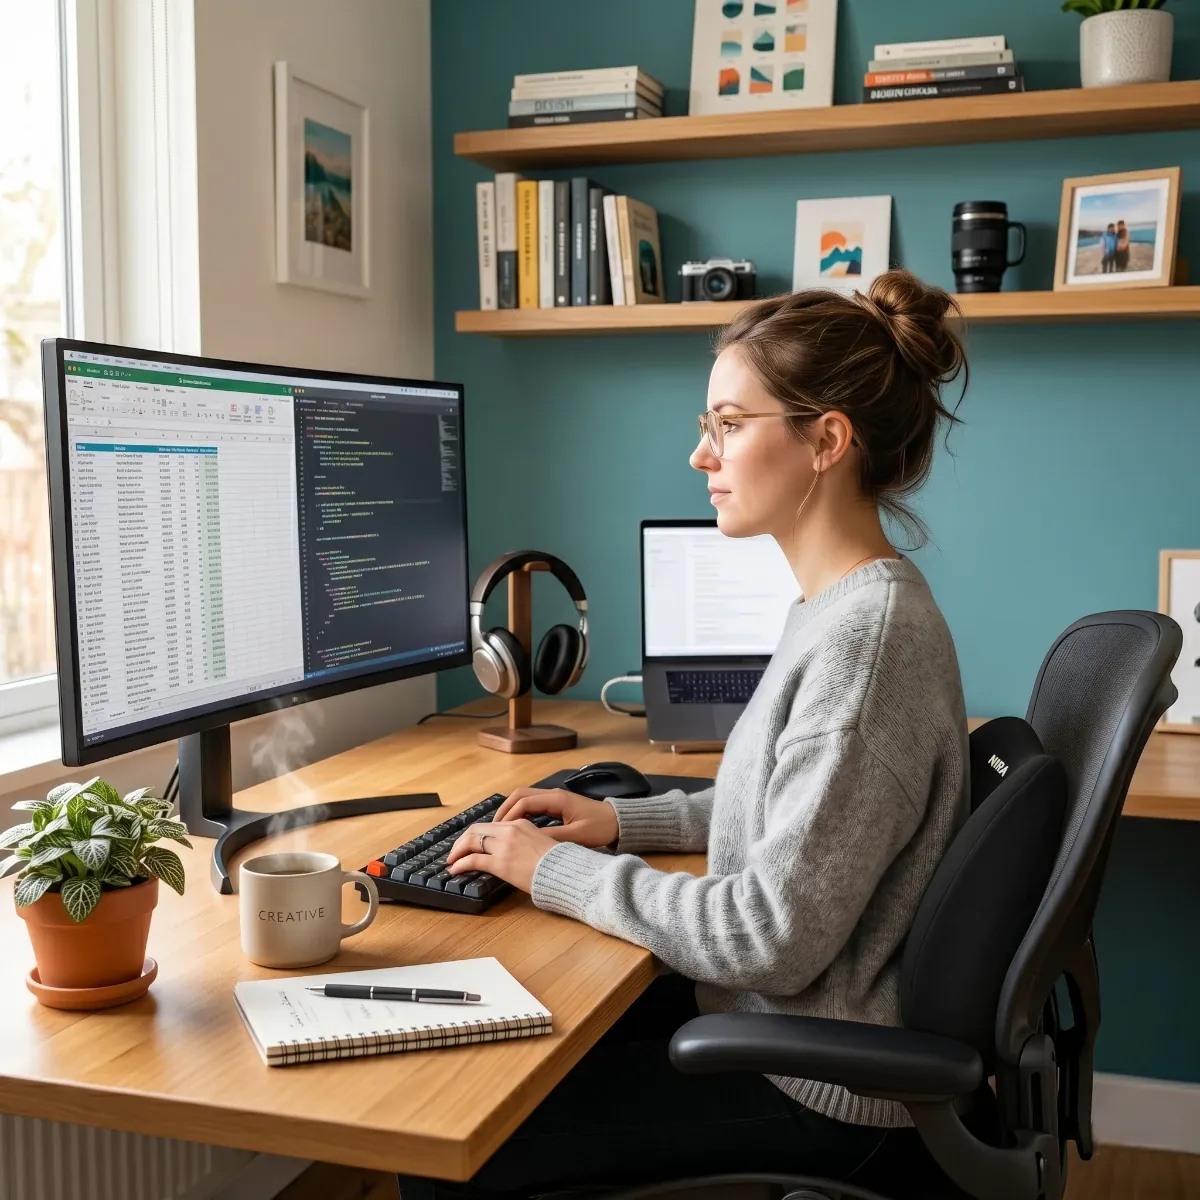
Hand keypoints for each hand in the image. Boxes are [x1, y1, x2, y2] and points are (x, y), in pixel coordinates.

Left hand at [446, 819, 558, 892]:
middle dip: (462, 841)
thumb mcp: (541, 842)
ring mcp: (504, 846)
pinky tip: (455, 869)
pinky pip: (473, 860)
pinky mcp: (500, 863)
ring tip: (452, 860)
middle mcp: (510, 830)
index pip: (491, 825)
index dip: (477, 834)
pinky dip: (460, 863)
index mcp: (521, 824)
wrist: (566, 872)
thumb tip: (514, 851)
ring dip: (458, 850)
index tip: (471, 843)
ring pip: (472, 841)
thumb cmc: (559, 862)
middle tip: (456, 851)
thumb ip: (525, 841)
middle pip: (477, 830)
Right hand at [493, 787, 618, 848]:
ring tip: (500, 828)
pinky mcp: (556, 803)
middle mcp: (552, 794)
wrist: (617, 821)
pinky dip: (520, 812)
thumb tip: (529, 841)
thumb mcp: (576, 836)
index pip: (524, 802)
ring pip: (524, 798)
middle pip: (519, 795)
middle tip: (493, 828)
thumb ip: (553, 837)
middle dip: (504, 809)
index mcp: (556, 799)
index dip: (509, 815)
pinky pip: (532, 804)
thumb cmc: (599, 828)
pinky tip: (516, 826)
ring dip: (511, 810)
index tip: (498, 830)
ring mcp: (554, 797)